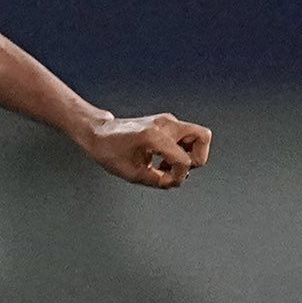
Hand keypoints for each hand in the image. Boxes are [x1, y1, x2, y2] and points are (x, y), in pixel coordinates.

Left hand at [77, 112, 211, 188]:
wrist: (98, 133)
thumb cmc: (109, 150)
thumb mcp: (132, 173)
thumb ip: (157, 181)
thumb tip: (175, 182)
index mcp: (154, 136)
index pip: (184, 160)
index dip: (179, 176)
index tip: (166, 180)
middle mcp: (165, 124)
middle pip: (203, 137)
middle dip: (197, 158)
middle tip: (179, 168)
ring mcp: (167, 121)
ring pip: (197, 136)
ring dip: (189, 154)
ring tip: (168, 164)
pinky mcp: (165, 123)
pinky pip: (185, 137)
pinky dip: (181, 150)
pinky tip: (163, 159)